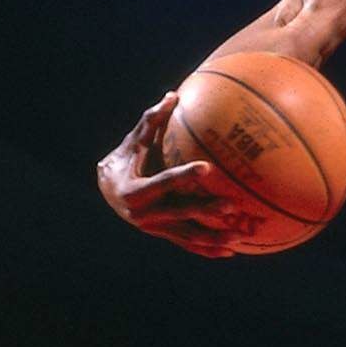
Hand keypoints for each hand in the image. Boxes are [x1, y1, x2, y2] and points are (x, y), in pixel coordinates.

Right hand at [94, 92, 241, 258]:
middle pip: (180, 213)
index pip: (164, 181)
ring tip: (237, 239)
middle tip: (231, 205)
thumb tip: (173, 94)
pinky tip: (230, 252)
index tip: (206, 167)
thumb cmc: (125, 159)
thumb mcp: (133, 142)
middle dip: (205, 211)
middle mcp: (144, 214)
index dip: (184, 175)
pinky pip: (187, 244)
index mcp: (136, 190)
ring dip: (212, 238)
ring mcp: (154, 228)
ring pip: (186, 236)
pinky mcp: (163, 235)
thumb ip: (151, 121)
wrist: (108, 191)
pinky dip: (207, 249)